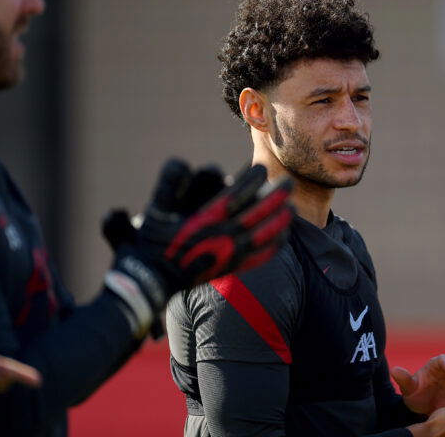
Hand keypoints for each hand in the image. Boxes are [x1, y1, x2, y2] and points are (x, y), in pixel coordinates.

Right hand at [103, 160, 293, 335]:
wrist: (152, 284)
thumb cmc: (151, 246)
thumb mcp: (153, 212)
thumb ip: (167, 185)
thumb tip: (180, 161)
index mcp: (204, 222)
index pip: (235, 197)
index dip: (250, 182)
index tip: (262, 169)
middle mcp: (220, 238)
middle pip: (256, 214)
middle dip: (274, 197)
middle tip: (289, 182)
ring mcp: (228, 255)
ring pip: (262, 236)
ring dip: (279, 221)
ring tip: (293, 207)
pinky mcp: (230, 269)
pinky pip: (258, 258)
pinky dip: (273, 247)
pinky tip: (284, 237)